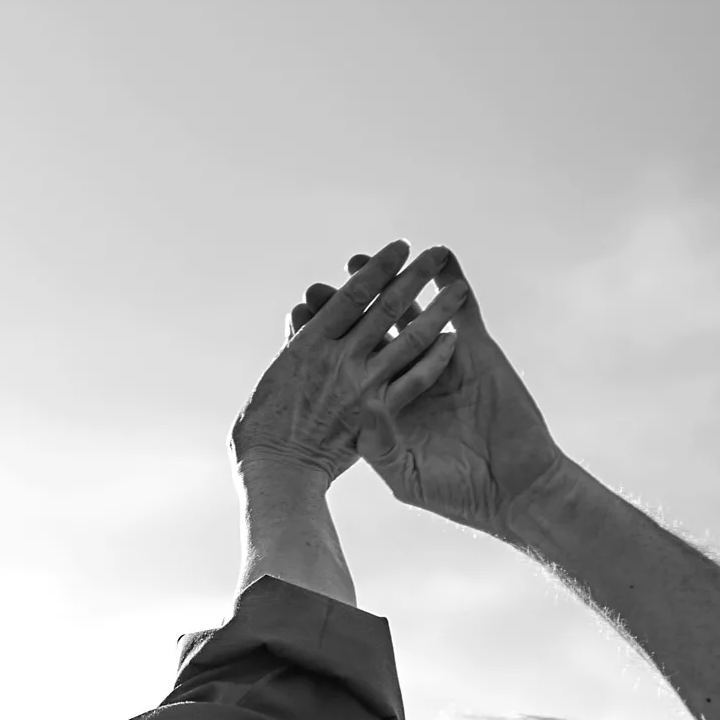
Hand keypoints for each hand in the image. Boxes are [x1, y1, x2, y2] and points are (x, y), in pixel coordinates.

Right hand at [233, 240, 466, 483]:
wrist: (274, 471)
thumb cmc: (262, 428)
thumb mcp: (276, 376)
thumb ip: (299, 345)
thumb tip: (306, 314)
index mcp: (309, 344)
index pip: (351, 296)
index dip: (377, 269)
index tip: (399, 248)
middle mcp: (338, 357)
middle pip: (385, 308)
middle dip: (413, 277)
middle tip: (435, 254)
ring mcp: (360, 384)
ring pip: (408, 339)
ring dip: (436, 311)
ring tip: (457, 288)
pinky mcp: (376, 412)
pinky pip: (413, 382)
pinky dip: (434, 360)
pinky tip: (452, 340)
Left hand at [292, 250, 565, 541]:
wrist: (511, 491)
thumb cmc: (456, 493)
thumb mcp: (404, 473)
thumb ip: (379, 444)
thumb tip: (359, 413)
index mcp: (383, 406)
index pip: (345, 369)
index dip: (322, 347)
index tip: (294, 325)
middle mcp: (407, 379)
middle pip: (368, 335)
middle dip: (343, 312)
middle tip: (314, 287)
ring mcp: (442, 362)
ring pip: (411, 315)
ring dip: (390, 286)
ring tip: (362, 260)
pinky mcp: (478, 354)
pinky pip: (464, 312)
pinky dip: (454, 284)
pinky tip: (442, 257)